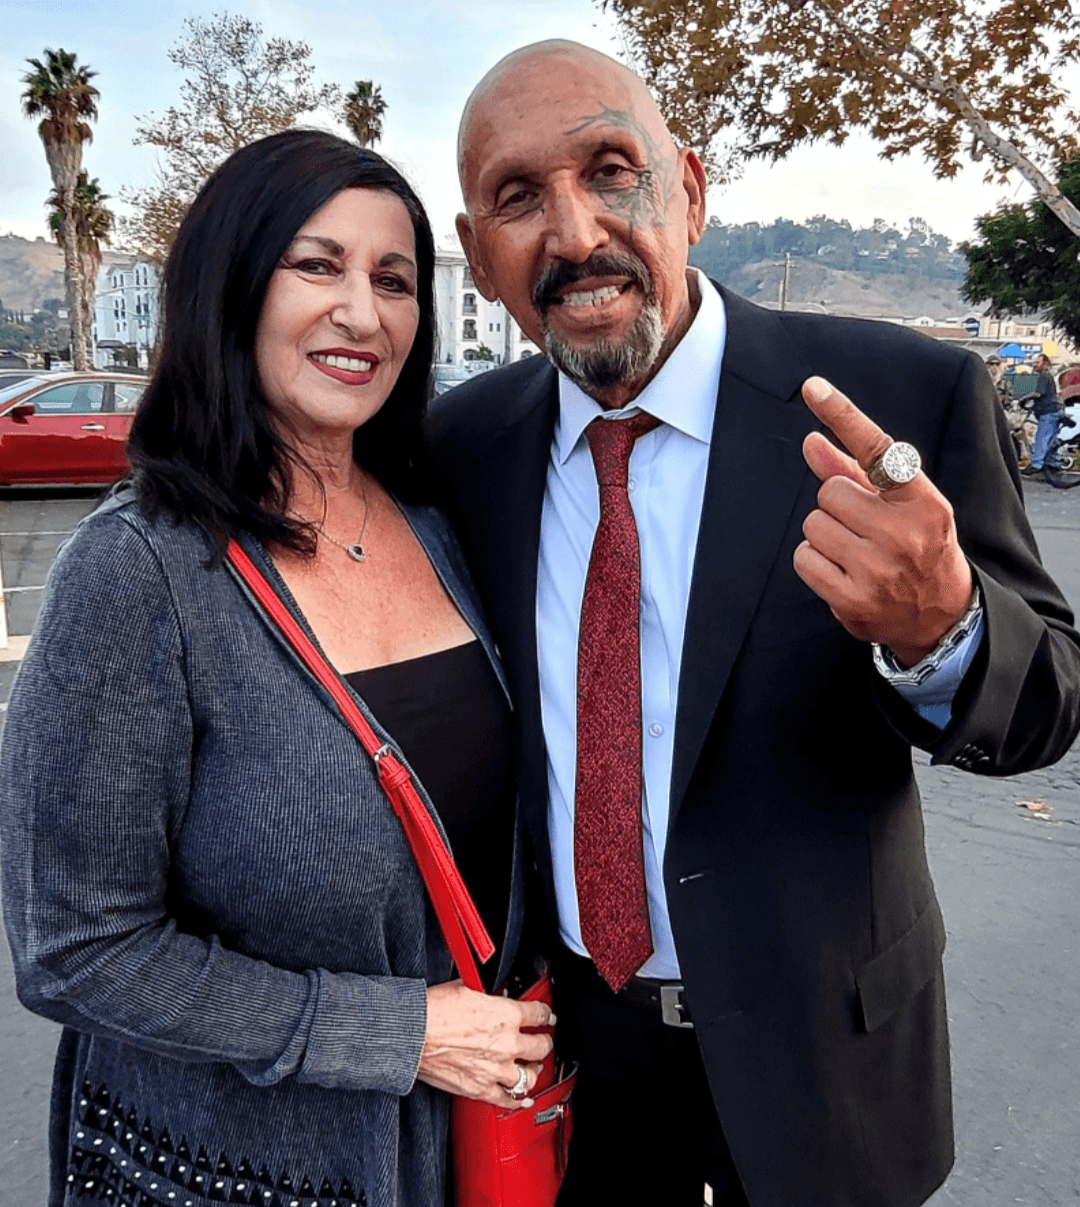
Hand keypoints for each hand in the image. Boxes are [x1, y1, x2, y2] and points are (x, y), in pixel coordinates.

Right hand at [416, 980, 553, 1107]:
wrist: (413, 1034)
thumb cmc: (434, 1010)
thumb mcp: (467, 987)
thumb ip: (487, 992)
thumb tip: (492, 990)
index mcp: (506, 1014)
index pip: (539, 1013)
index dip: (546, 1013)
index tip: (546, 1016)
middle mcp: (507, 1043)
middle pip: (542, 1046)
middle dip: (545, 1041)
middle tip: (543, 1040)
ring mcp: (496, 1069)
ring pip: (530, 1075)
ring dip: (535, 1070)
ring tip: (534, 1067)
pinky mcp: (481, 1089)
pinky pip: (508, 1099)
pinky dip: (519, 1100)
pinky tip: (524, 1098)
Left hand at [794, 376, 972, 666]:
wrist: (939, 613)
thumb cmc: (918, 547)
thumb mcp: (901, 505)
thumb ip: (854, 472)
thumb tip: (812, 442)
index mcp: (922, 501)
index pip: (877, 449)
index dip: (842, 414)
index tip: (812, 386)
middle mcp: (903, 532)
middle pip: (829, 492)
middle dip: (838, 506)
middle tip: (863, 528)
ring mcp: (878, 568)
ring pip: (813, 525)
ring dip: (825, 535)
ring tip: (856, 552)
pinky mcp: (853, 597)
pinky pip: (803, 559)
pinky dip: (814, 563)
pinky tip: (842, 572)